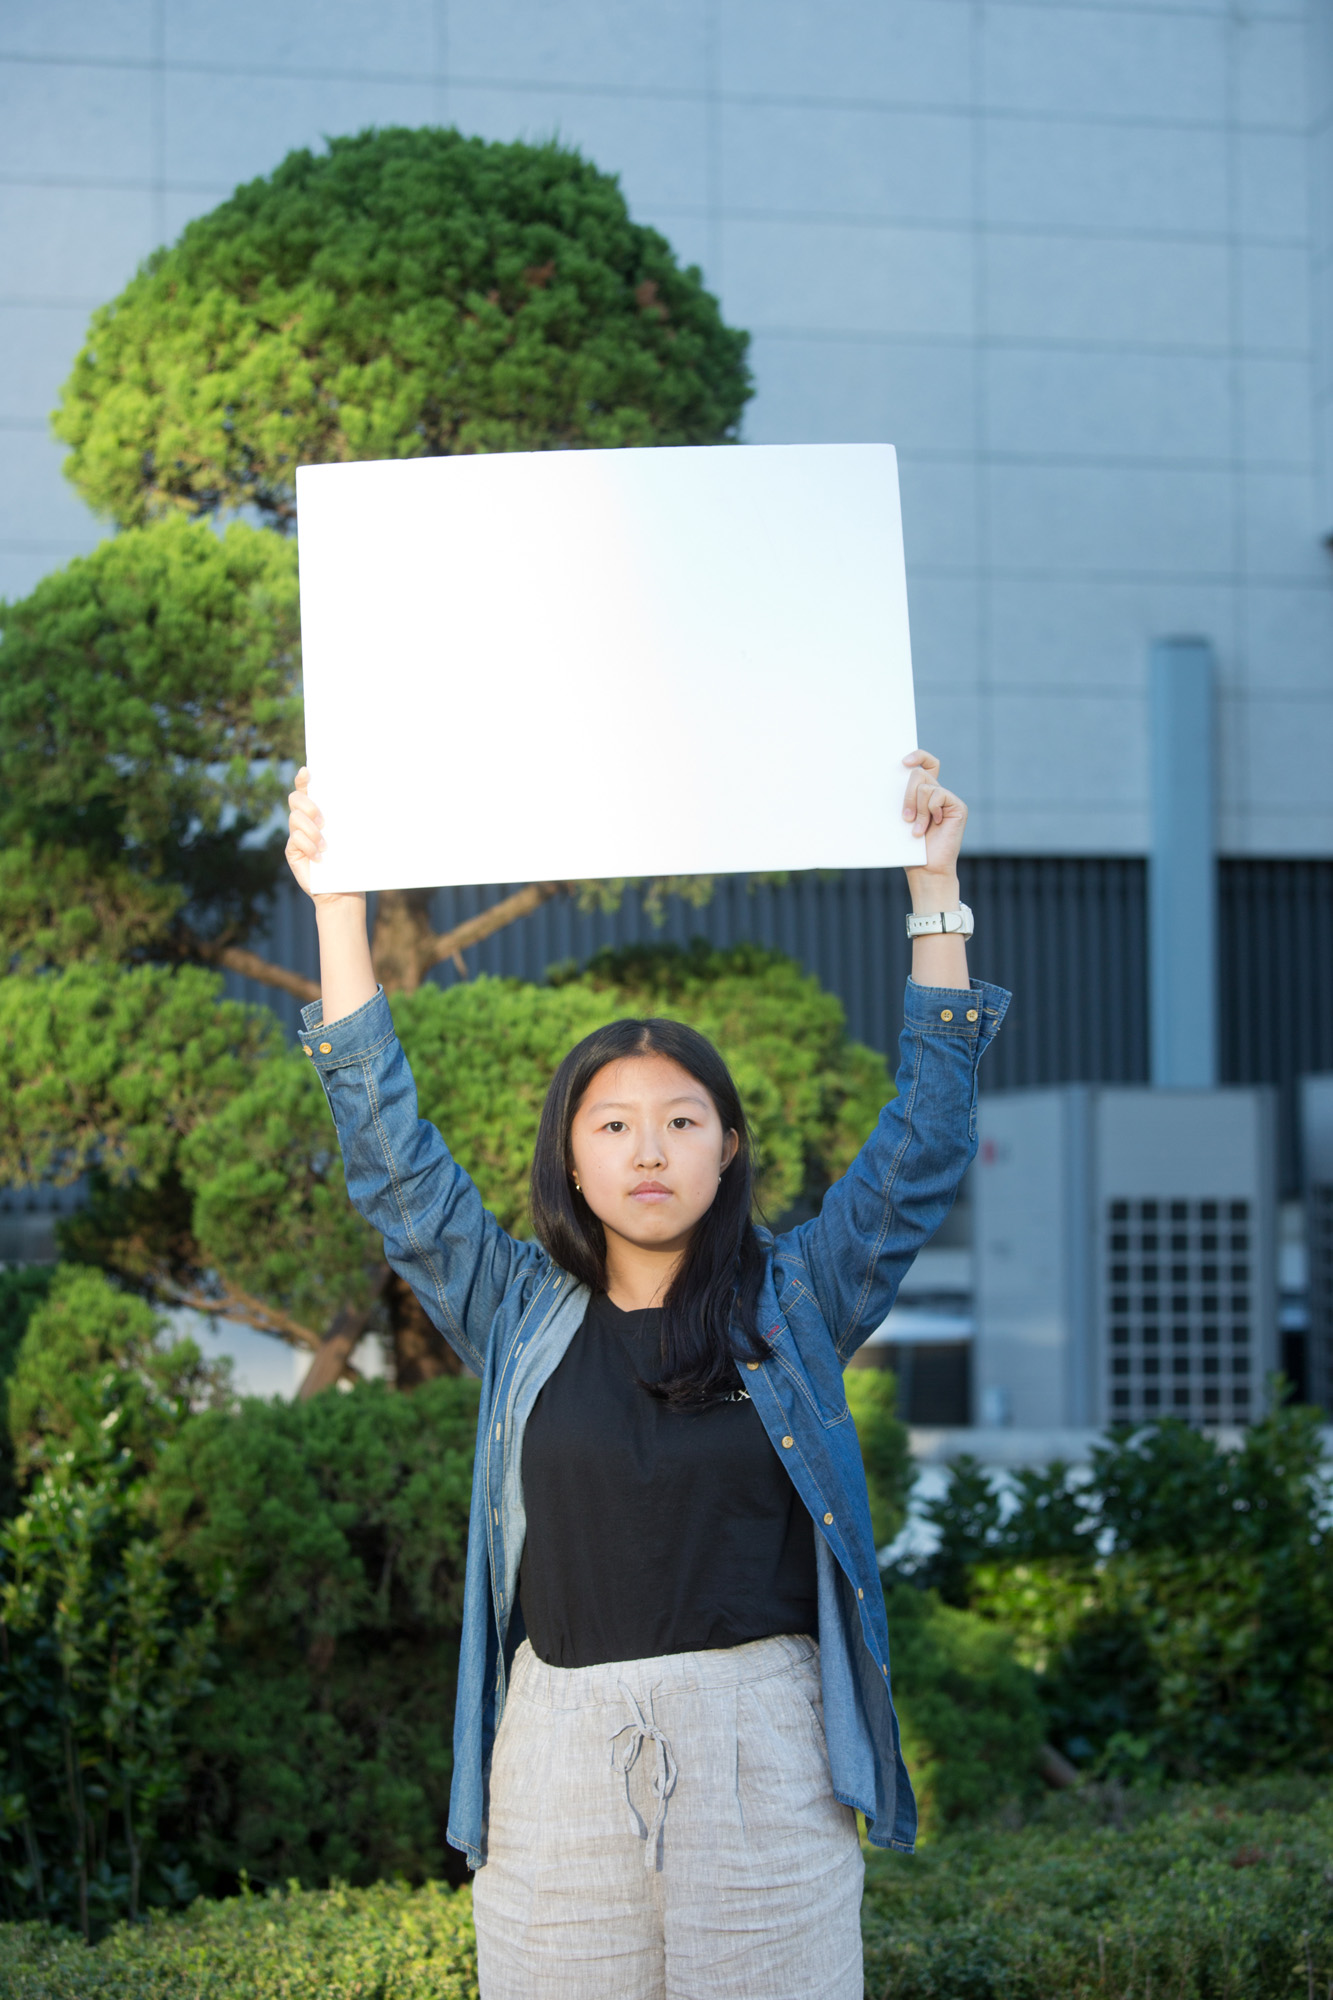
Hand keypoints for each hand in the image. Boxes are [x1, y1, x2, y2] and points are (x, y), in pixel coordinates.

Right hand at [286, 767, 361, 908]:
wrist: (343, 889)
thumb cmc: (351, 861)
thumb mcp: (352, 836)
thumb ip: (348, 817)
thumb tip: (361, 796)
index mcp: (319, 813)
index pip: (306, 790)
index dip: (303, 779)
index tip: (307, 772)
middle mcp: (305, 821)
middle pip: (295, 799)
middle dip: (308, 805)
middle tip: (323, 820)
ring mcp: (297, 836)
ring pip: (295, 819)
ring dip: (311, 830)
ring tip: (325, 845)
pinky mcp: (292, 851)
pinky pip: (295, 840)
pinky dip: (310, 847)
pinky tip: (320, 858)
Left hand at [901, 749, 966, 911]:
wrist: (926, 868)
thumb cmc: (909, 848)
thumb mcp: (900, 818)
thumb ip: (901, 798)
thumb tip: (886, 778)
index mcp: (923, 793)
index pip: (927, 763)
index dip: (918, 756)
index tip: (903, 762)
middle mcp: (937, 793)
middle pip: (920, 773)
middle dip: (907, 794)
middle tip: (904, 817)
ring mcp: (948, 799)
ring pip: (925, 786)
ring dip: (917, 808)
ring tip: (916, 828)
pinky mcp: (957, 807)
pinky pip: (937, 795)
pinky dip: (929, 811)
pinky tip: (932, 826)